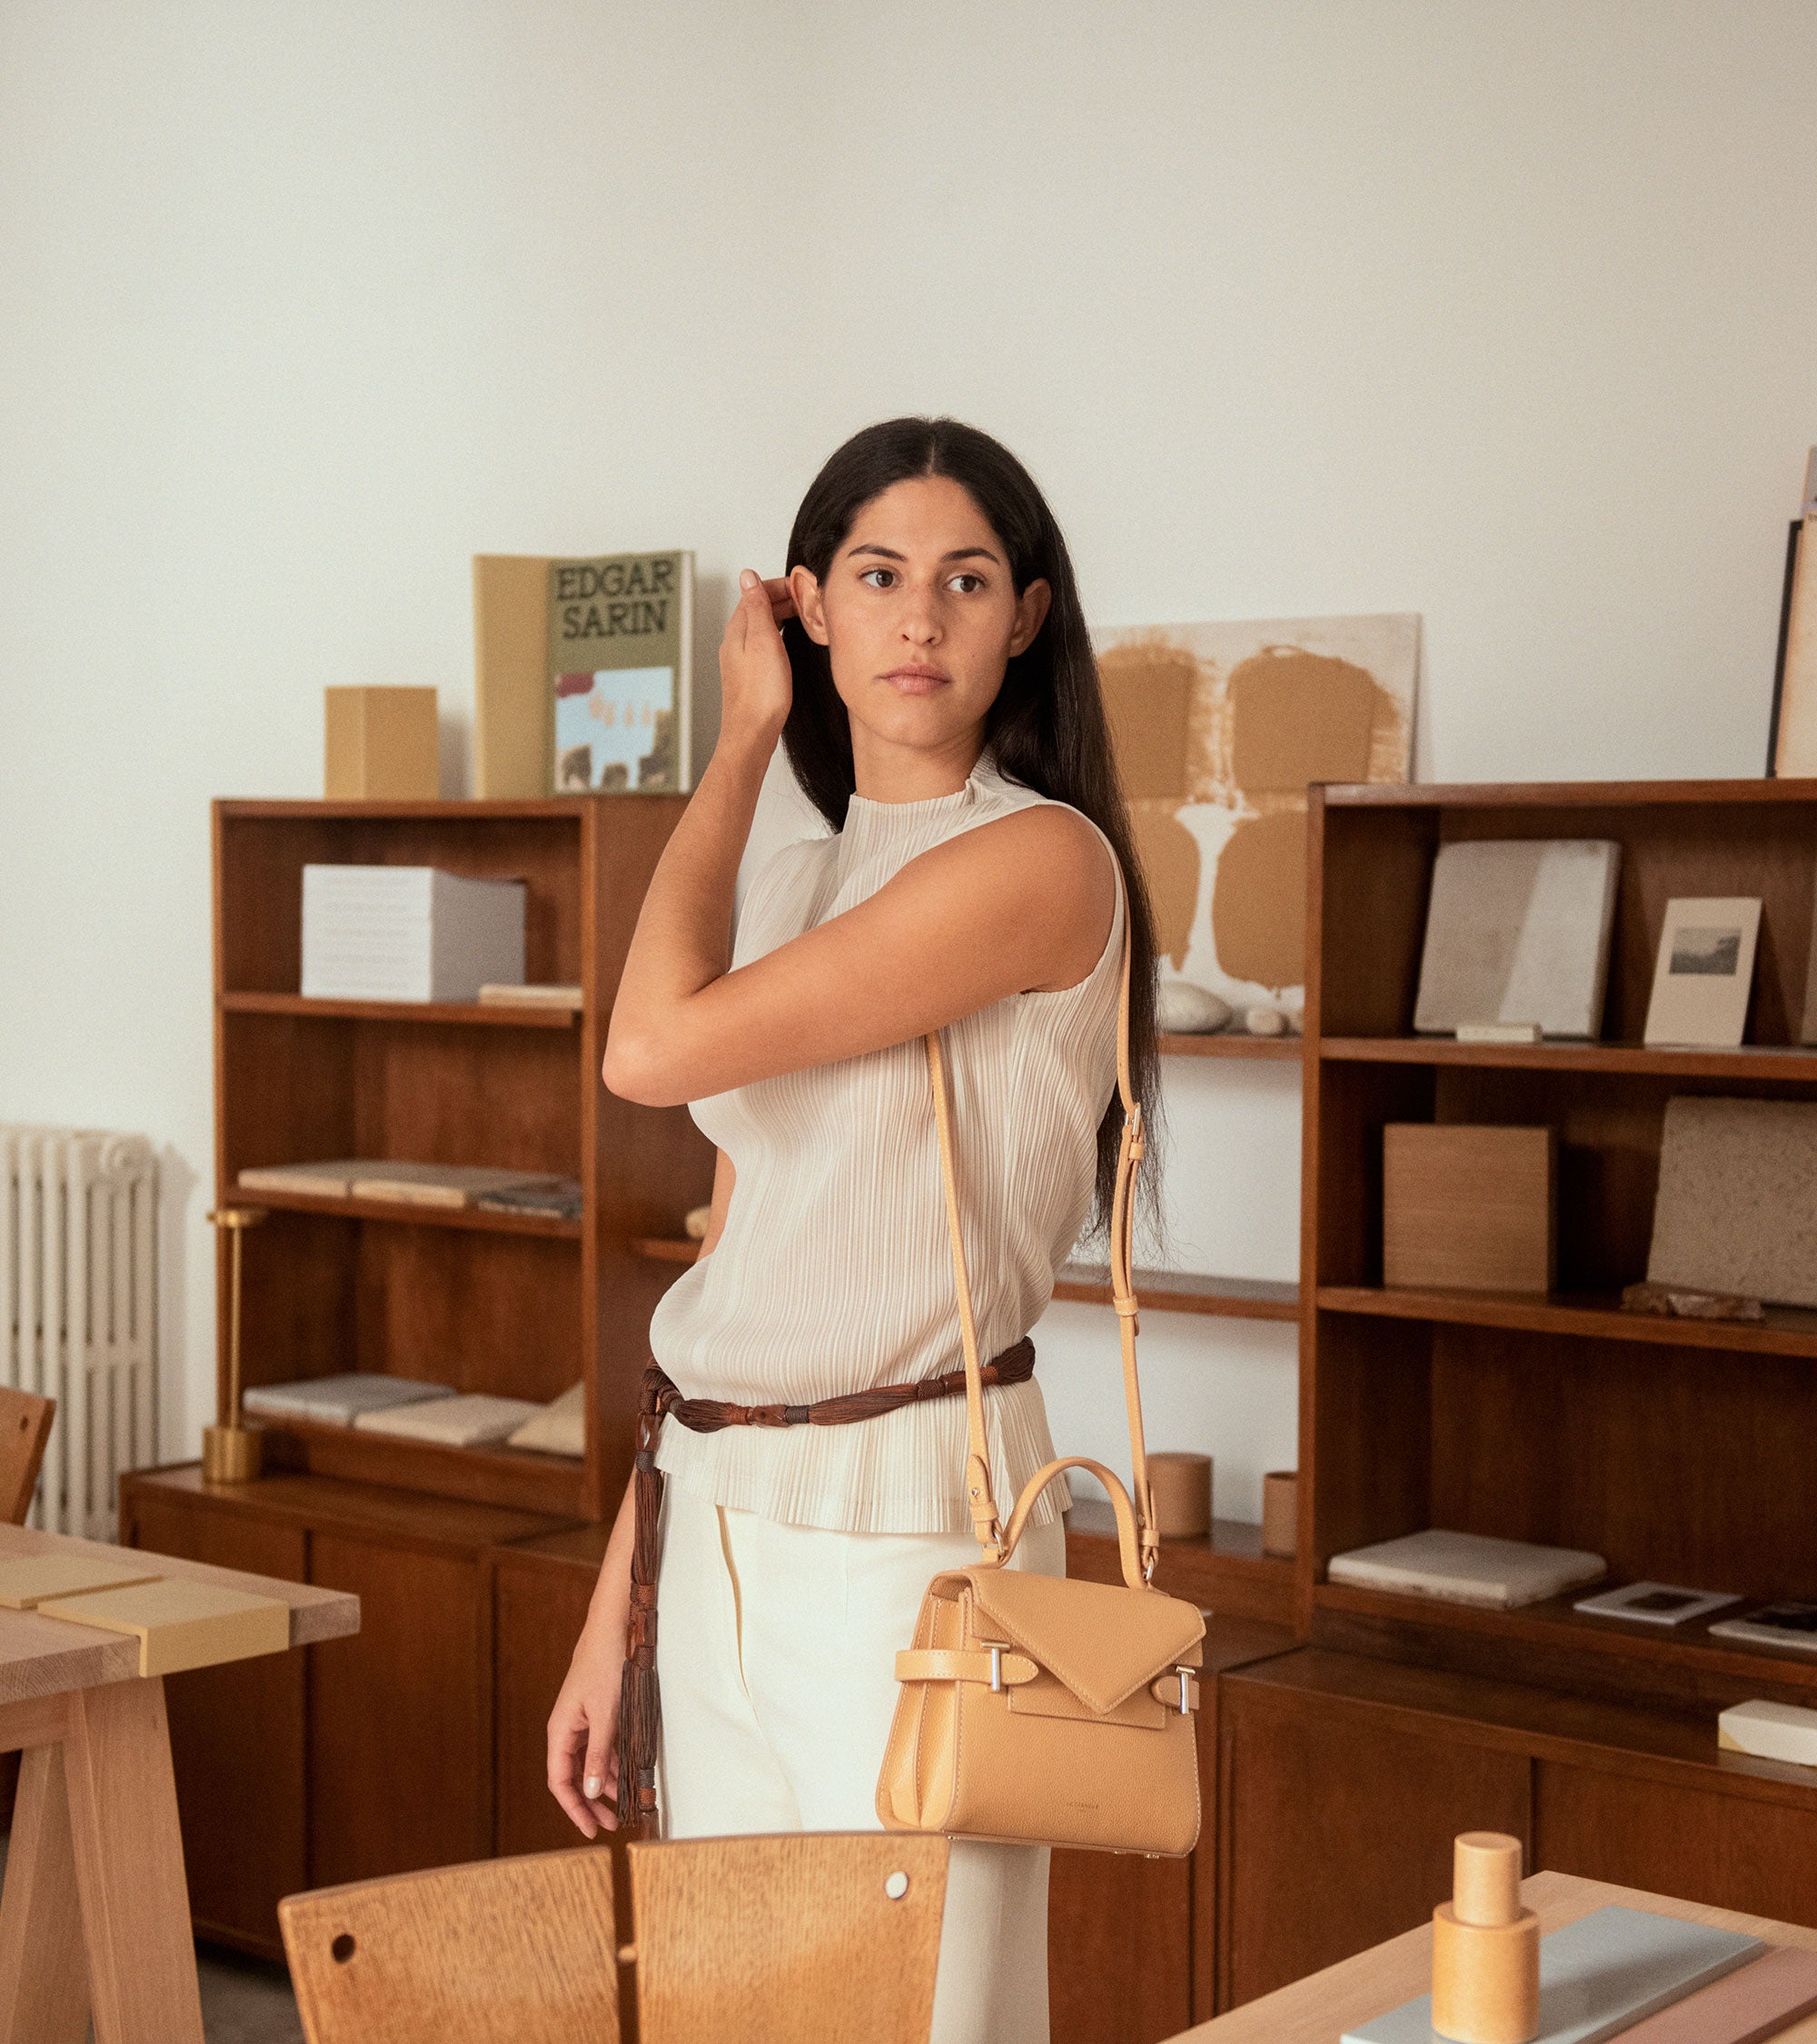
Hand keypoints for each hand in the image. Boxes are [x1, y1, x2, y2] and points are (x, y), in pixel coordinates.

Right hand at [547, 1625, 624, 1836]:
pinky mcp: (597, 1712)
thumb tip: (588, 1792)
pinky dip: (612, 1763)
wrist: (614, 1626)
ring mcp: (582, 1721)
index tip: (590, 1831)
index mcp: (560, 1731)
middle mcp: (567, 1729)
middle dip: (589, 1802)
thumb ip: (598, 1754)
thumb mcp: (605, 1714)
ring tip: (621, 1806)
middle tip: (609, 1825)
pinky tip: (626, 1776)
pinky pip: (601, 1747)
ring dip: (603, 1784)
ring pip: (589, 1762)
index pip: (560, 1781)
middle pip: (574, 1775)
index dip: (573, 1809)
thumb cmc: (605, 1665)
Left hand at [719, 568, 796, 746]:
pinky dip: (781, 635)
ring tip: (808, 617)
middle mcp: (736, 641)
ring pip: (764, 625)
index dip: (781, 584)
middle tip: (812, 601)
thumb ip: (758, 607)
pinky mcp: (751, 674)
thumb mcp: (763, 641)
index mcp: (738, 629)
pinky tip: (793, 642)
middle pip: (760, 608)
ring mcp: (742, 658)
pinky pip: (766, 643)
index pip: (756, 592)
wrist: (752, 733)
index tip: (805, 585)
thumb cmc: (761, 693)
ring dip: (784, 616)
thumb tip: (747, 575)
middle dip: (785, 599)